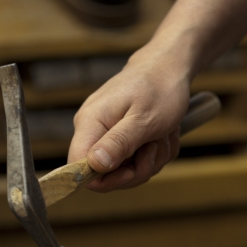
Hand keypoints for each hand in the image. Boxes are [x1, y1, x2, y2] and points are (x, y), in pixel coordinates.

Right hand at [68, 45, 190, 191]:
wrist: (169, 67)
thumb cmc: (159, 88)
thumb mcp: (144, 119)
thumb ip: (119, 143)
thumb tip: (95, 165)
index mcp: (90, 123)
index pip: (78, 168)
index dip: (106, 179)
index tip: (132, 169)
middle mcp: (92, 130)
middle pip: (106, 175)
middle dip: (138, 168)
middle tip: (156, 146)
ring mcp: (106, 134)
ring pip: (126, 170)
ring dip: (152, 158)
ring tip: (162, 134)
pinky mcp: (120, 137)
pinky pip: (137, 161)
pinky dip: (155, 152)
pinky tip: (162, 134)